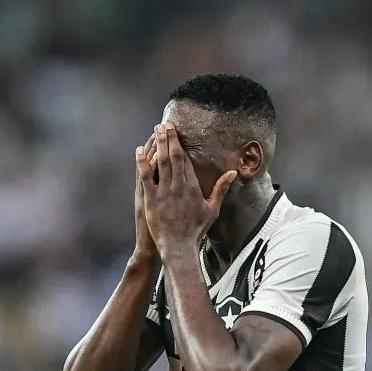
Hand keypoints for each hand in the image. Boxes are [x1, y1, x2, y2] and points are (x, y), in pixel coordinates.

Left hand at [137, 123, 236, 257]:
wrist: (179, 246)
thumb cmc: (196, 230)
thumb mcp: (212, 209)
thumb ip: (221, 189)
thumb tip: (233, 173)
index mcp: (193, 186)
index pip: (186, 160)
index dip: (180, 144)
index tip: (177, 132)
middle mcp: (179, 186)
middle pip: (174, 156)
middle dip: (169, 138)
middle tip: (165, 124)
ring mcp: (164, 192)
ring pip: (161, 162)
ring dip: (158, 144)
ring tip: (155, 130)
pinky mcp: (151, 199)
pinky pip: (145, 176)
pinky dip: (142, 162)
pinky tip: (139, 151)